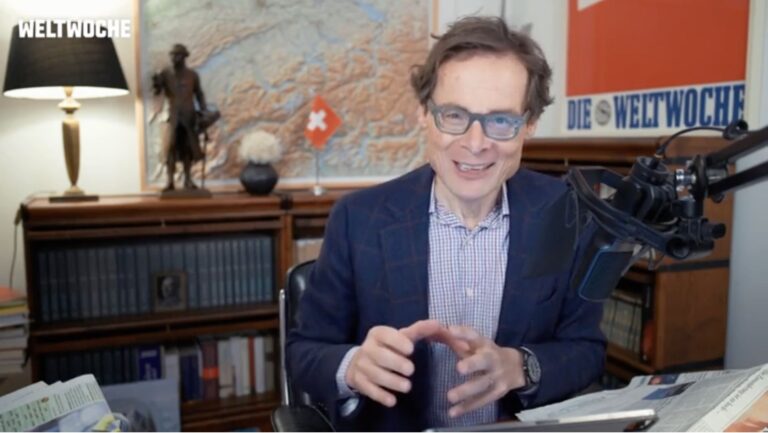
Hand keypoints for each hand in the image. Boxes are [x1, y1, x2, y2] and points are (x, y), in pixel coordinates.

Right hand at [345, 320, 467, 406]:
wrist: (359, 362)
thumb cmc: (387, 347)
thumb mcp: (400, 337)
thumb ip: (418, 331)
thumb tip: (437, 323)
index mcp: (377, 334)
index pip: (386, 335)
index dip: (397, 342)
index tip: (411, 350)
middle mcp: (367, 348)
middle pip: (380, 356)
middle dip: (396, 363)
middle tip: (411, 370)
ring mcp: (361, 365)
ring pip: (375, 374)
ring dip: (392, 381)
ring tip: (407, 387)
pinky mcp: (359, 381)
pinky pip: (369, 389)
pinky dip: (381, 395)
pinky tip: (392, 401)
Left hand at [445, 325, 525, 417]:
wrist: (517, 367)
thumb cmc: (487, 353)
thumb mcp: (476, 344)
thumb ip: (458, 341)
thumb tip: (437, 334)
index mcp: (485, 344)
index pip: (474, 336)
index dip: (463, 333)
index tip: (450, 330)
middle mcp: (492, 359)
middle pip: (484, 361)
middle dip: (472, 364)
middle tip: (459, 368)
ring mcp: (497, 376)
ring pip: (482, 384)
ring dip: (466, 391)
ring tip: (450, 397)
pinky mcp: (498, 392)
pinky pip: (482, 400)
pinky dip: (467, 407)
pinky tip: (453, 412)